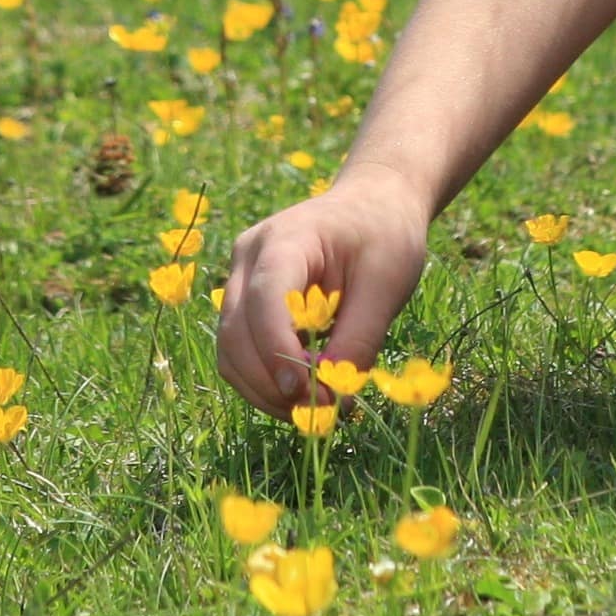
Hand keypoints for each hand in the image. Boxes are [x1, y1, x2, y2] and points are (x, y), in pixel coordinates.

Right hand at [213, 175, 432, 418]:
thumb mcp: (386, 283)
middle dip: (273, 383)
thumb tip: (334, 399)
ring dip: (264, 390)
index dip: (279, 353)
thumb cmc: (385, 234)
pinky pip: (239, 351)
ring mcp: (240, 277)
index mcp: (285, 239)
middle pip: (236, 333)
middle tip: (323, 412)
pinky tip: (303, 392)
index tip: (313, 395)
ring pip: (230, 350)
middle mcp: (249, 257)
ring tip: (315, 408)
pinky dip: (264, 380)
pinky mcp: (246, 300)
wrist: (374, 203)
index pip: (264, 300)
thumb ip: (359, 338)